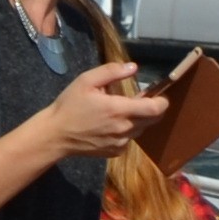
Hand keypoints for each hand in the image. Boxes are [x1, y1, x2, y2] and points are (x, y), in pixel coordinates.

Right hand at [34, 58, 168, 163]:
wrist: (56, 135)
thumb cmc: (69, 105)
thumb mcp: (86, 81)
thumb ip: (111, 72)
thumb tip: (134, 68)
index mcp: (118, 110)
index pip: (155, 108)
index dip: (162, 101)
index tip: (160, 95)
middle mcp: (124, 128)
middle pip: (152, 119)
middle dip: (151, 108)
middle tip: (139, 99)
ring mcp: (121, 143)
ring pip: (141, 129)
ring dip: (138, 119)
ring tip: (120, 110)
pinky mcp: (116, 152)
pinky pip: (130, 139)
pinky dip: (127, 130)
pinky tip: (110, 124)